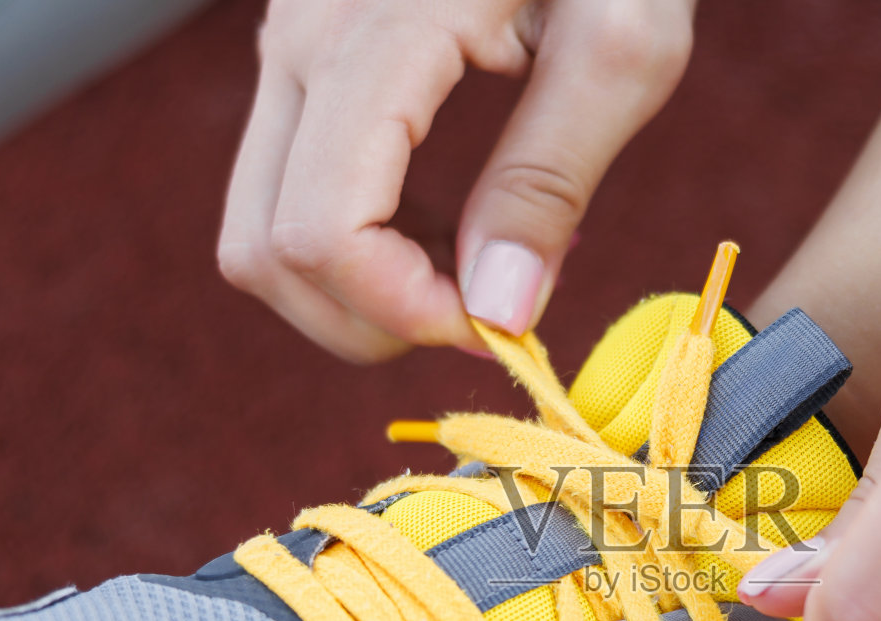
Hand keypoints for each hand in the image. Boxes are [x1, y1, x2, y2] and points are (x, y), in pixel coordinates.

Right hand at [218, 0, 694, 361]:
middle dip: (373, 321)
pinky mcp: (300, 65)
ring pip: (258, 235)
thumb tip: (498, 310)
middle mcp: (301, 42)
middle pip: (269, 253)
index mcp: (377, 34)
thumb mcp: (622, 47)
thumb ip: (550, 179)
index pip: (323, 231)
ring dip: (357, 293)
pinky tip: (443, 232)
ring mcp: (288, 50)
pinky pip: (283, 194)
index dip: (403, 312)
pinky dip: (353, 249)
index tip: (498, 325)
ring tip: (469, 272)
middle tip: (485, 314)